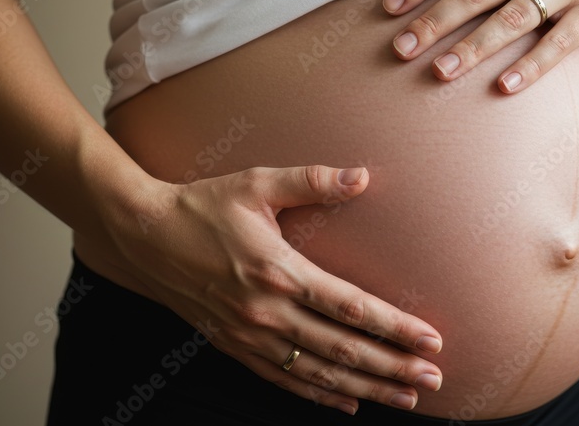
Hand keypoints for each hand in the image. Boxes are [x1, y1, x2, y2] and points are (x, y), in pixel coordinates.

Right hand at [101, 165, 443, 414]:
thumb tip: (363, 176)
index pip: (351, 306)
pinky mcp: (235, 346)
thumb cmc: (202, 206)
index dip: (395, 327)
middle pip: (342, 349)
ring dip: (366, 389)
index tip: (431, 341)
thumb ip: (312, 180)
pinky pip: (284, 378)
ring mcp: (249, 335)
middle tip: (433, 380)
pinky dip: (319, 394)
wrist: (144, 239)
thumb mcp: (256, 183)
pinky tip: (348, 403)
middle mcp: (266, 311)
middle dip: (393, 368)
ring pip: (318, 372)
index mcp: (278, 270)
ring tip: (406, 399)